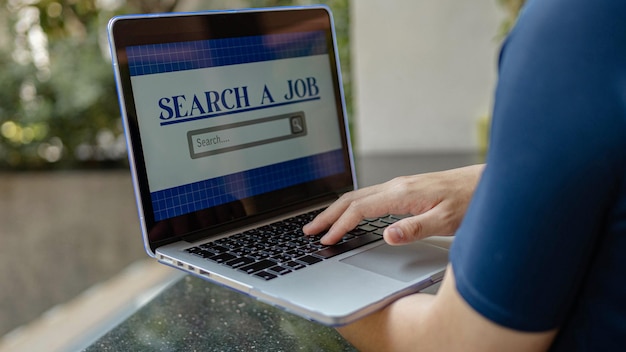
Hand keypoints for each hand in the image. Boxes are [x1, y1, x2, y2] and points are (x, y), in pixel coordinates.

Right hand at [303, 164, 483, 244]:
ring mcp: (399, 186)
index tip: (326, 240)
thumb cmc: (469, 201)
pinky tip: (351, 215)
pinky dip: (352, 206)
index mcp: (402, 194)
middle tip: (308, 230)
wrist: (485, 184)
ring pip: (358, 196)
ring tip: (322, 224)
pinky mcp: (404, 189)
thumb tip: (388, 236)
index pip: (359, 210)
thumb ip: (416, 229)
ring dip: (336, 210)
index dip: (339, 225)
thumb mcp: (447, 221)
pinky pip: (368, 196)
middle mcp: (396, 186)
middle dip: (327, 215)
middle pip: (351, 199)